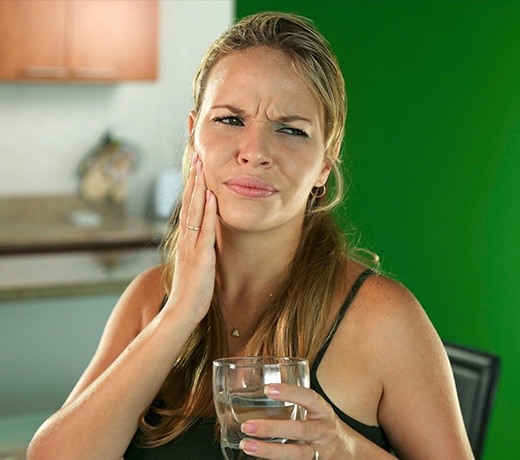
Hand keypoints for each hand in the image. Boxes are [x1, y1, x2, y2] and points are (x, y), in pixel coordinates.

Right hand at [165, 153, 216, 322]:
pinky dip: (207, 211)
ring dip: (198, 187)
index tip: (196, 167)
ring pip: (194, 210)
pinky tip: (210, 196)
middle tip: (197, 155)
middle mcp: (186, 237)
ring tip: (202, 166)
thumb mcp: (195, 262)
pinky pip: (204, 229)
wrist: (182, 310)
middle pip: (189, 202)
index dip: (192, 185)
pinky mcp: (200, 255)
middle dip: (194, 178)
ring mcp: (191, 245)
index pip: (189, 206)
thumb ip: (199, 246)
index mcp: (186, 239)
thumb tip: (206, 233)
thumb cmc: (191, 289)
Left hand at [238, 383, 342, 458]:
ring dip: (269, 451)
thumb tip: (260, 391)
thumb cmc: (322, 424)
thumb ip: (296, 402)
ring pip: (296, 454)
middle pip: (299, 430)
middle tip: (248, 426)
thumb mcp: (316, 410)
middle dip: (272, 428)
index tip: (267, 389)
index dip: (289, 392)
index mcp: (323, 411)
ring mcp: (320, 452)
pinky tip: (257, 459)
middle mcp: (323, 431)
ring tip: (247, 445)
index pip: (308, 398)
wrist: (347, 451)